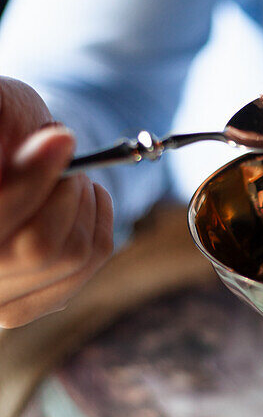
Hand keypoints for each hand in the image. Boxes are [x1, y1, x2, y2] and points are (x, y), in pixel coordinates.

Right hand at [0, 77, 113, 327]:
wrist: (0, 162)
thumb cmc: (0, 130)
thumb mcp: (1, 109)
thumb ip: (9, 121)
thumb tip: (59, 143)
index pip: (2, 211)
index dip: (34, 178)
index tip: (62, 138)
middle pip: (38, 248)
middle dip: (67, 195)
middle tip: (69, 167)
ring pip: (70, 258)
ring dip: (86, 207)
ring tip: (74, 181)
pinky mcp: (20, 307)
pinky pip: (86, 268)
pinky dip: (99, 227)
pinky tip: (89, 202)